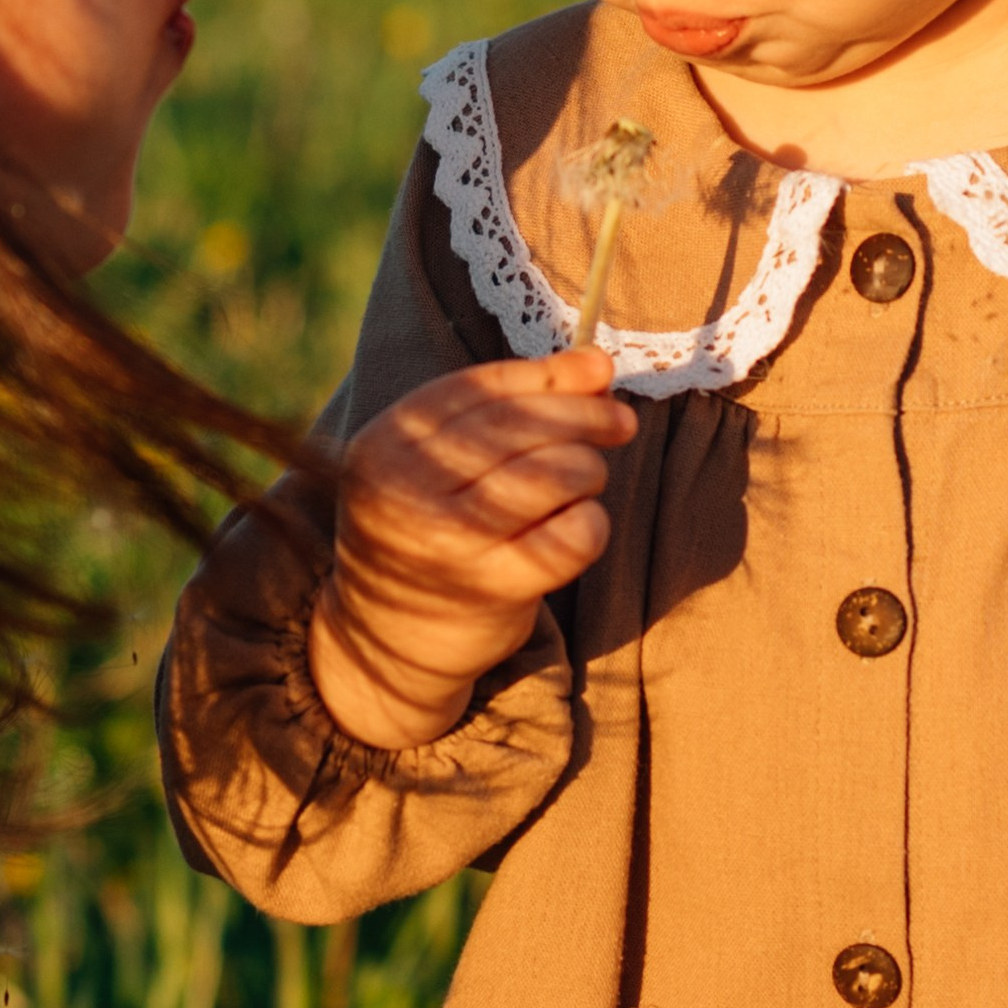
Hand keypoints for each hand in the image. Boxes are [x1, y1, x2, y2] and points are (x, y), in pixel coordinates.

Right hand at [307, 350, 635, 749]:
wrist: (387, 644)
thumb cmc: (430, 531)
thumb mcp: (441, 461)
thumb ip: (509, 407)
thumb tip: (595, 362)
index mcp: (387, 442)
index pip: (484, 388)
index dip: (550, 375)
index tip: (600, 371)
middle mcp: (408, 487)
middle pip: (523, 427)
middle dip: (586, 417)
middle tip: (619, 424)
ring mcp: (448, 540)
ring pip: (555, 474)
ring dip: (587, 472)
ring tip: (582, 484)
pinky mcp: (492, 587)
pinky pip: (574, 534)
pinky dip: (592, 524)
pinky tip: (579, 527)